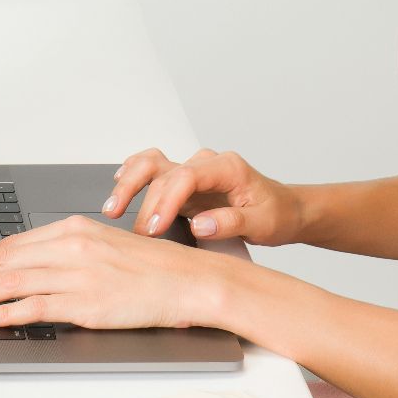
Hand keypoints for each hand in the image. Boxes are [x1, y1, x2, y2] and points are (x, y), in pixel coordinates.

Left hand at [0, 213, 233, 328]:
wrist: (188, 280)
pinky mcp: (86, 303)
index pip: (12, 244)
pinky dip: (6, 312)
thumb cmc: (151, 267)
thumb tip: (30, 266)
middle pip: (4, 261)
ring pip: (12, 283)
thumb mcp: (104, 245)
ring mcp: (78, 275)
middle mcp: (71, 247)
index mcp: (74, 228)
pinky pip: (35, 307)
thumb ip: (67, 251)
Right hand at [104, 146, 303, 245]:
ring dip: (129, 183)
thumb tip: (199, 224)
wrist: (285, 209)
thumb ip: (231, 222)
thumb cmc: (276, 214)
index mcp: (227, 168)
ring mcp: (193, 171)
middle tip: (137, 233)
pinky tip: (118, 186)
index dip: (166, 201)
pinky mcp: (184, 183)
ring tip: (112, 208)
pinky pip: (152, 170)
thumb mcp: (263, 223)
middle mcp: (206, 164)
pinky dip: (133, 175)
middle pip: (163, 171)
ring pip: (152, 164)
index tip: (155, 228)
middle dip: (145, 202)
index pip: (186, 176)